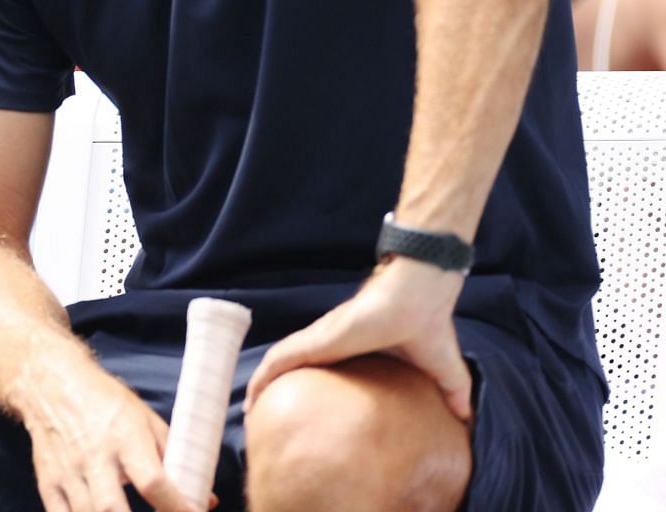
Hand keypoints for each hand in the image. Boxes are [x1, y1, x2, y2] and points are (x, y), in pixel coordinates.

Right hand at [14, 353, 201, 511]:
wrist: (51, 383)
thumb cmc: (104, 400)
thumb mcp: (145, 420)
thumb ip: (175, 459)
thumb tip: (205, 498)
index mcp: (124, 437)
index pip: (153, 482)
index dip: (177, 508)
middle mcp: (94, 456)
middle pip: (111, 508)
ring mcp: (67, 470)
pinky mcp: (47, 480)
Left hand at [244, 257, 469, 421]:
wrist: (419, 293)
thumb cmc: (427, 324)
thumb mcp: (442, 370)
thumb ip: (451, 396)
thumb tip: (466, 420)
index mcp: (352, 354)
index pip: (322, 376)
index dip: (308, 396)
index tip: (299, 419)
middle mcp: (329, 347)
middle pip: (292, 372)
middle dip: (274, 394)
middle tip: (262, 420)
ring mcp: (319, 341)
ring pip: (277, 367)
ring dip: (261, 388)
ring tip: (248, 414)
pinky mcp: (315, 340)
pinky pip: (279, 361)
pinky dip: (262, 378)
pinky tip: (250, 399)